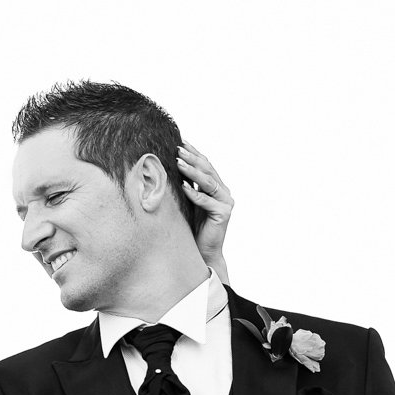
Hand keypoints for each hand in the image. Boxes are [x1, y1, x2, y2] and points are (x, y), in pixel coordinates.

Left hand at [177, 142, 232, 283]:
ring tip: (179, 162)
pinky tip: (183, 187)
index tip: (180, 142)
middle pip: (208, 170)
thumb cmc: (191, 227)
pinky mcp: (224, 214)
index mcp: (216, 187)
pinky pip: (207, 201)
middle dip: (192, 158)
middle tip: (178, 148)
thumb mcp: (187, 201)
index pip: (206, 165)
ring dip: (193, 172)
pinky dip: (195, 194)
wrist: (201, 252)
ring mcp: (226, 203)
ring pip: (208, 182)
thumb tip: (169, 165)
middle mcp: (224, 193)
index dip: (194, 153)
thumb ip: (185, 185)